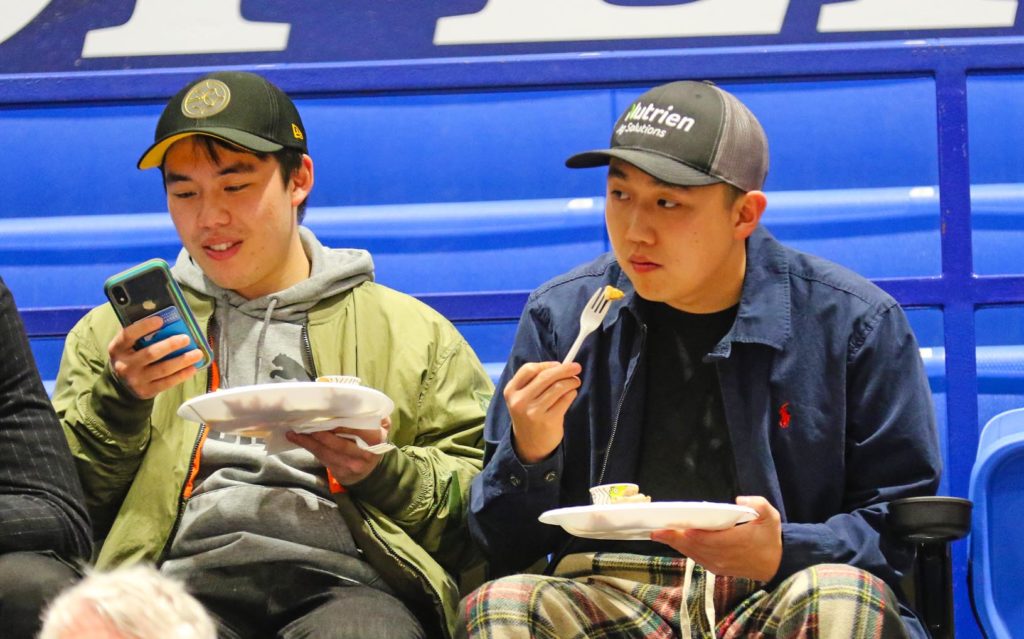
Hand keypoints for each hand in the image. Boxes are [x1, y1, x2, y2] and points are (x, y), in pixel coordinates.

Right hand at [108, 315, 202, 399]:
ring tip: (197, 353)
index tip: (161, 320)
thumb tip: (166, 318)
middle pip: (150, 353)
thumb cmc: (131, 356)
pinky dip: (182, 375)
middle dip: (170, 345)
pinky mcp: (146, 391)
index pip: (129, 335)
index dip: (144, 327)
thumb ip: (141, 333)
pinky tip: (193, 368)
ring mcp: (136, 380)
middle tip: (186, 338)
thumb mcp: (128, 345)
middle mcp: (124, 365)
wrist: (122, 385)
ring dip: (182, 361)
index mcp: (118, 348)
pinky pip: (167, 383)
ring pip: (163, 369)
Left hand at [285, 417, 390, 485]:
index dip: (342, 423)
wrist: (370, 470)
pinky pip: (322, 459)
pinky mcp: (341, 472)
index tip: (327, 414)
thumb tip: (362, 399)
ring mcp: (353, 465)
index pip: (358, 429)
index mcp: (376, 438)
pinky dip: (309, 448)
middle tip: (305, 423)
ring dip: (309, 442)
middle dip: (321, 433)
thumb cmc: (370, 442)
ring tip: (294, 431)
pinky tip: (297, 439)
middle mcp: (365, 454)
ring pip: (327, 452)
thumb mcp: (379, 427)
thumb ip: (375, 414)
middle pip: (340, 443)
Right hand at [504, 361, 581, 463]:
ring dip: (571, 381)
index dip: (547, 365)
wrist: (529, 444)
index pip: (529, 369)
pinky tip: (572, 393)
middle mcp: (520, 401)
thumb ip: (535, 381)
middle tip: (576, 367)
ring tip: (575, 382)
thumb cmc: (529, 414)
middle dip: (564, 369)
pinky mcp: (548, 420)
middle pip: (546, 377)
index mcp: (511, 391)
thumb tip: (562, 366)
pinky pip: (565, 399)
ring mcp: (533, 412)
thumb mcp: (522, 397)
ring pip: (558, 387)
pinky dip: (571, 393)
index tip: (559, 364)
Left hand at [650, 496, 781, 581]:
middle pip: (692, 547)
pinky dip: (685, 551)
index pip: (703, 538)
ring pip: (692, 554)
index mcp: (732, 543)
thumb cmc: (770, 539)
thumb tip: (740, 500)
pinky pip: (697, 559)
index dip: (685, 533)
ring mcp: (718, 565)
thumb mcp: (771, 517)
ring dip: (676, 545)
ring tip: (660, 534)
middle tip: (654, 530)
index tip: (669, 525)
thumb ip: (758, 505)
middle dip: (672, 538)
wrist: (777, 565)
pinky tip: (676, 542)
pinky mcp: (717, 569)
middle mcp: (722, 556)